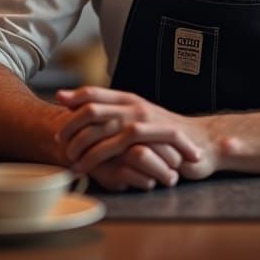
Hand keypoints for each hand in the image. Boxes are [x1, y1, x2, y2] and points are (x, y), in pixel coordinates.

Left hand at [55, 87, 217, 187]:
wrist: (202, 142)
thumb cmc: (168, 136)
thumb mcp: (140, 120)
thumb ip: (116, 115)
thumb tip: (83, 108)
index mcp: (129, 100)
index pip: (94, 92)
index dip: (73, 96)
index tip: (56, 104)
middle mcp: (134, 106)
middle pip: (92, 108)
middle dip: (70, 126)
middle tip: (59, 142)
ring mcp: (144, 120)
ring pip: (102, 126)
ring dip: (81, 145)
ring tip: (70, 160)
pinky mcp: (152, 136)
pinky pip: (119, 143)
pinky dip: (98, 156)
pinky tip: (88, 167)